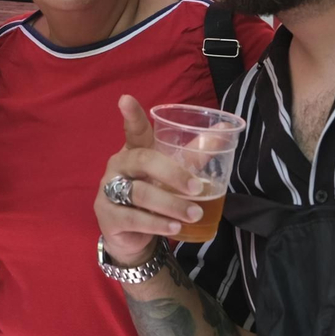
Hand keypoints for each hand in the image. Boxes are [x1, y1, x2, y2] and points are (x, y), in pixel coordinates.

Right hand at [94, 95, 206, 265]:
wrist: (131, 236)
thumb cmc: (153, 195)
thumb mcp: (172, 174)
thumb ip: (195, 154)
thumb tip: (225, 128)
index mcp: (134, 150)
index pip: (133, 130)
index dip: (131, 116)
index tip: (126, 99)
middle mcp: (119, 166)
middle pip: (143, 160)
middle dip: (172, 173)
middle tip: (198, 187)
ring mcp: (109, 191)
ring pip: (140, 192)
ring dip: (171, 204)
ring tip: (194, 214)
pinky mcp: (108, 217)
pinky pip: (133, 218)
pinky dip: (157, 224)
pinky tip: (174, 228)